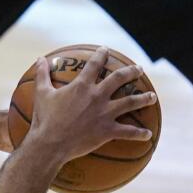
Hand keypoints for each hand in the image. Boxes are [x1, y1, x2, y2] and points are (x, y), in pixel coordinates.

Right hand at [26, 47, 154, 161]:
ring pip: (131, 103)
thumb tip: (40, 59)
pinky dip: (140, 134)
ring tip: (152, 97)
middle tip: (139, 70)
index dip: (101, 54)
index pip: (94, 64)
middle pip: (120, 79)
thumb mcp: (41, 93)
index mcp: (82, 86)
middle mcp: (97, 97)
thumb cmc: (45, 118)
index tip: (106, 50)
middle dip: (132, 72)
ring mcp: (105, 114)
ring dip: (144, 99)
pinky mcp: (108, 131)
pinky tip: (148, 134)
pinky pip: (129, 132)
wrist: (50, 143)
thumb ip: (42, 74)